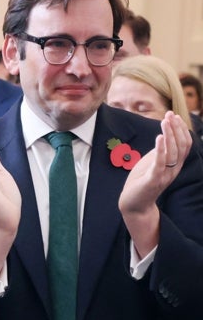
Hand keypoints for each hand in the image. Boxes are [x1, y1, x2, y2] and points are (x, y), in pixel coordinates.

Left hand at [119, 111, 190, 255]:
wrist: (134, 204)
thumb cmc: (141, 182)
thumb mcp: (152, 163)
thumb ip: (159, 152)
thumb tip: (163, 136)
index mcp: (174, 165)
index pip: (184, 144)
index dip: (181, 129)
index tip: (174, 115)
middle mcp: (173, 170)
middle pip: (181, 146)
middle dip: (176, 129)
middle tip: (170, 115)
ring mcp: (164, 175)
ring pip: (173, 152)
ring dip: (169, 135)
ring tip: (165, 121)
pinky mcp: (153, 180)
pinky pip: (160, 163)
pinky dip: (161, 150)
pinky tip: (159, 137)